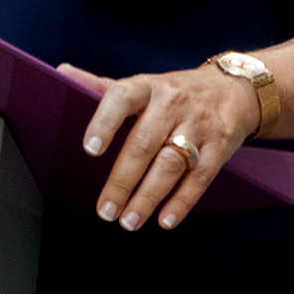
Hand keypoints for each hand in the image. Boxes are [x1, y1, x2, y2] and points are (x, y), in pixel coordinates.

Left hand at [57, 61, 261, 231]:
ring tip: (128, 221)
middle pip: (144, 143)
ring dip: (148, 197)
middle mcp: (172, 103)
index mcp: (147, 87)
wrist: (232, 89)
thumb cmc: (173, 92)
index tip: (89, 149)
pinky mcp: (219, 147)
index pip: (121, 97)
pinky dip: (181, 202)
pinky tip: (164, 220)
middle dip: (122, 180)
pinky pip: (200, 178)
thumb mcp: (142, 85)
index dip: (104, 122)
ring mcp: (198, 126)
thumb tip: (61, 72)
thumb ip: (102, 86)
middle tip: (105, 210)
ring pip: (170, 165)